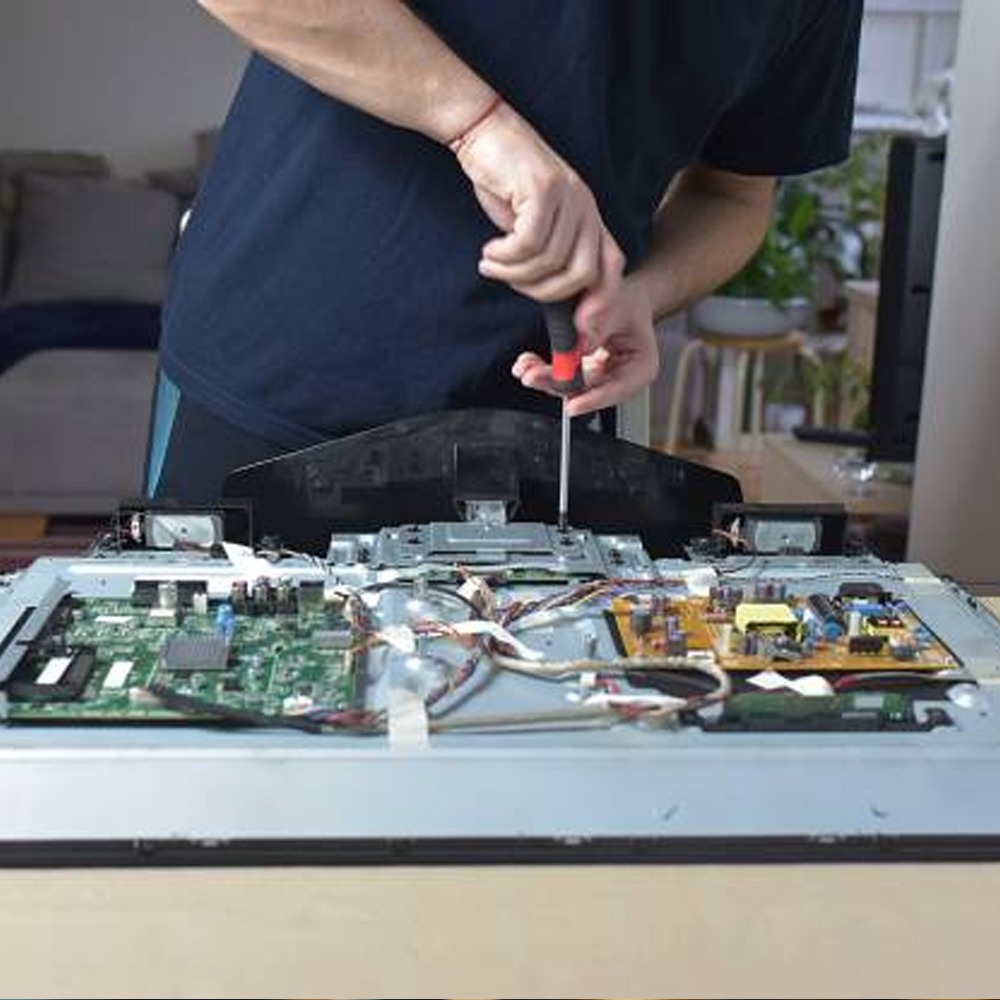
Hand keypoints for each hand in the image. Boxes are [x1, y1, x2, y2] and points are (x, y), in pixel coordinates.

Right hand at [451, 101, 623, 302]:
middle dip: (544, 294)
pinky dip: (506, 256)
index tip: (575, 333)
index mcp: (589, 218)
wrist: (482, 131)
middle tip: (510, 283)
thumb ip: (547, 258)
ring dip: (514, 274)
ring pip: (550, 262)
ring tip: (491, 264)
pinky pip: (529, 244)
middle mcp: (586, 207)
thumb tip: (551, 302)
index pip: (609, 271)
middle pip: (582, 275)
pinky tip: (490, 251)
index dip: (595, 306)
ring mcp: (569, 196)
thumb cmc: (503, 182)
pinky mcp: (544, 189)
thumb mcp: (531, 227)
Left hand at [511, 275, 659, 416]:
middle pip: (588, 390)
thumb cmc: (628, 299)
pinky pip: (562, 374)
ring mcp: (598, 375)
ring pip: (570, 385)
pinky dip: (543, 368)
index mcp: (640, 367)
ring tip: (525, 368)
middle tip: (533, 377)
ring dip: (545, 377)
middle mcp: (619, 376)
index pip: (617, 390)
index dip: (593, 400)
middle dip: (557, 384)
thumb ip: (599, 326)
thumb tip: (578, 344)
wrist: (621, 292)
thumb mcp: (618, 306)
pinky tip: (527, 363)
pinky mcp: (581, 370)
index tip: (572, 405)